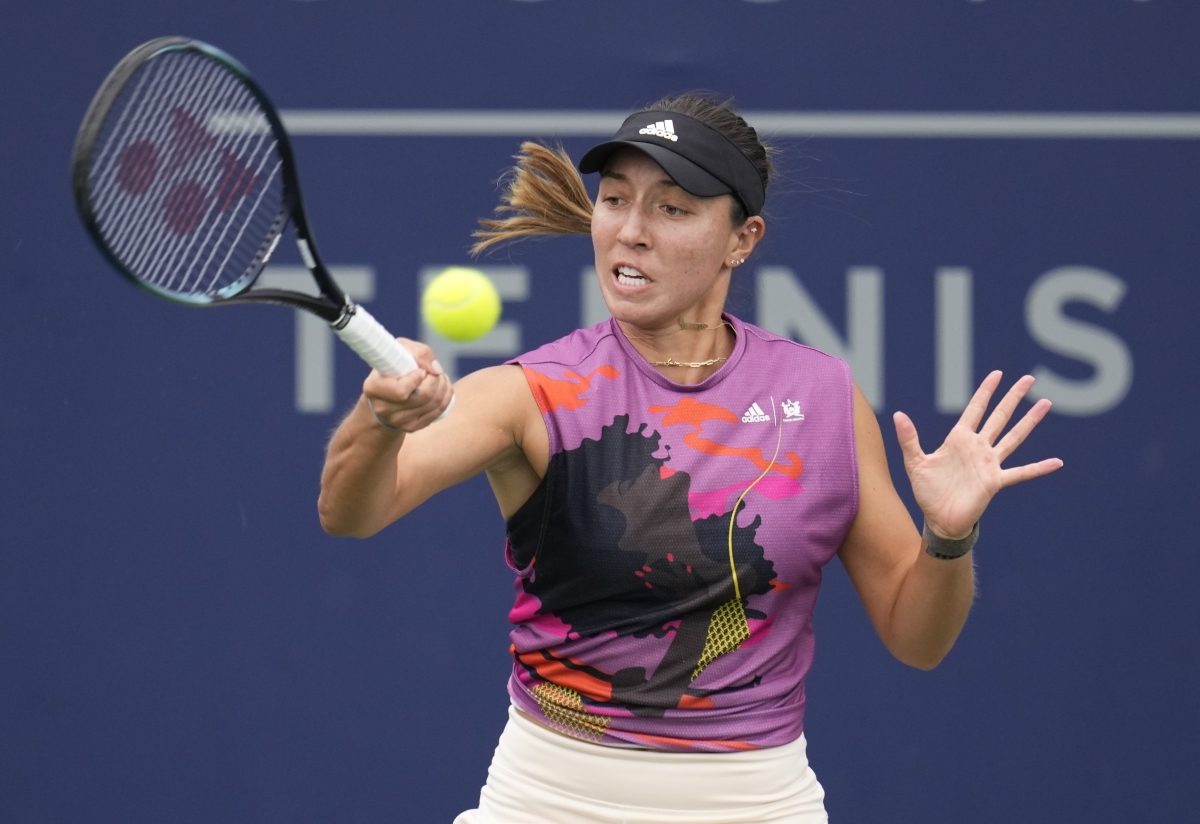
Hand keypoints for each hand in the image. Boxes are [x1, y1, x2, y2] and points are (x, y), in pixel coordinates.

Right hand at [361, 339, 452, 432]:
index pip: (401, 391)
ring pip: (434, 404)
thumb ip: (419, 353)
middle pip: (424, 396)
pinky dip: (446, 397)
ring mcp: (397, 421)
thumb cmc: (393, 367)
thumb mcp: (400, 350)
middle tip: (435, 371)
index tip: (421, 370)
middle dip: (436, 380)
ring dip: (444, 387)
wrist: (385, 394)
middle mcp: (383, 408)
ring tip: (439, 377)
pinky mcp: (411, 427)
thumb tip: (436, 369)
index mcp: (374, 388)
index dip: (417, 379)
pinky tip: (442, 388)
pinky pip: (437, 412)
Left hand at [893, 371, 1062, 539]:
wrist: (939, 519)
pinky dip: (1039, 468)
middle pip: (999, 417)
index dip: (985, 392)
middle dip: (1013, 398)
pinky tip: (1057, 462)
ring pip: (1014, 437)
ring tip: (1045, 404)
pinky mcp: (996, 481)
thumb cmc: (927, 491)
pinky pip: (1021, 473)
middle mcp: (977, 448)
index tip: (997, 374)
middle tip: (1029, 378)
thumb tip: (898, 414)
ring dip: (1030, 421)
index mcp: (959, 439)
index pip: (975, 410)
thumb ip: (909, 438)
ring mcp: (989, 463)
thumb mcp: (915, 463)